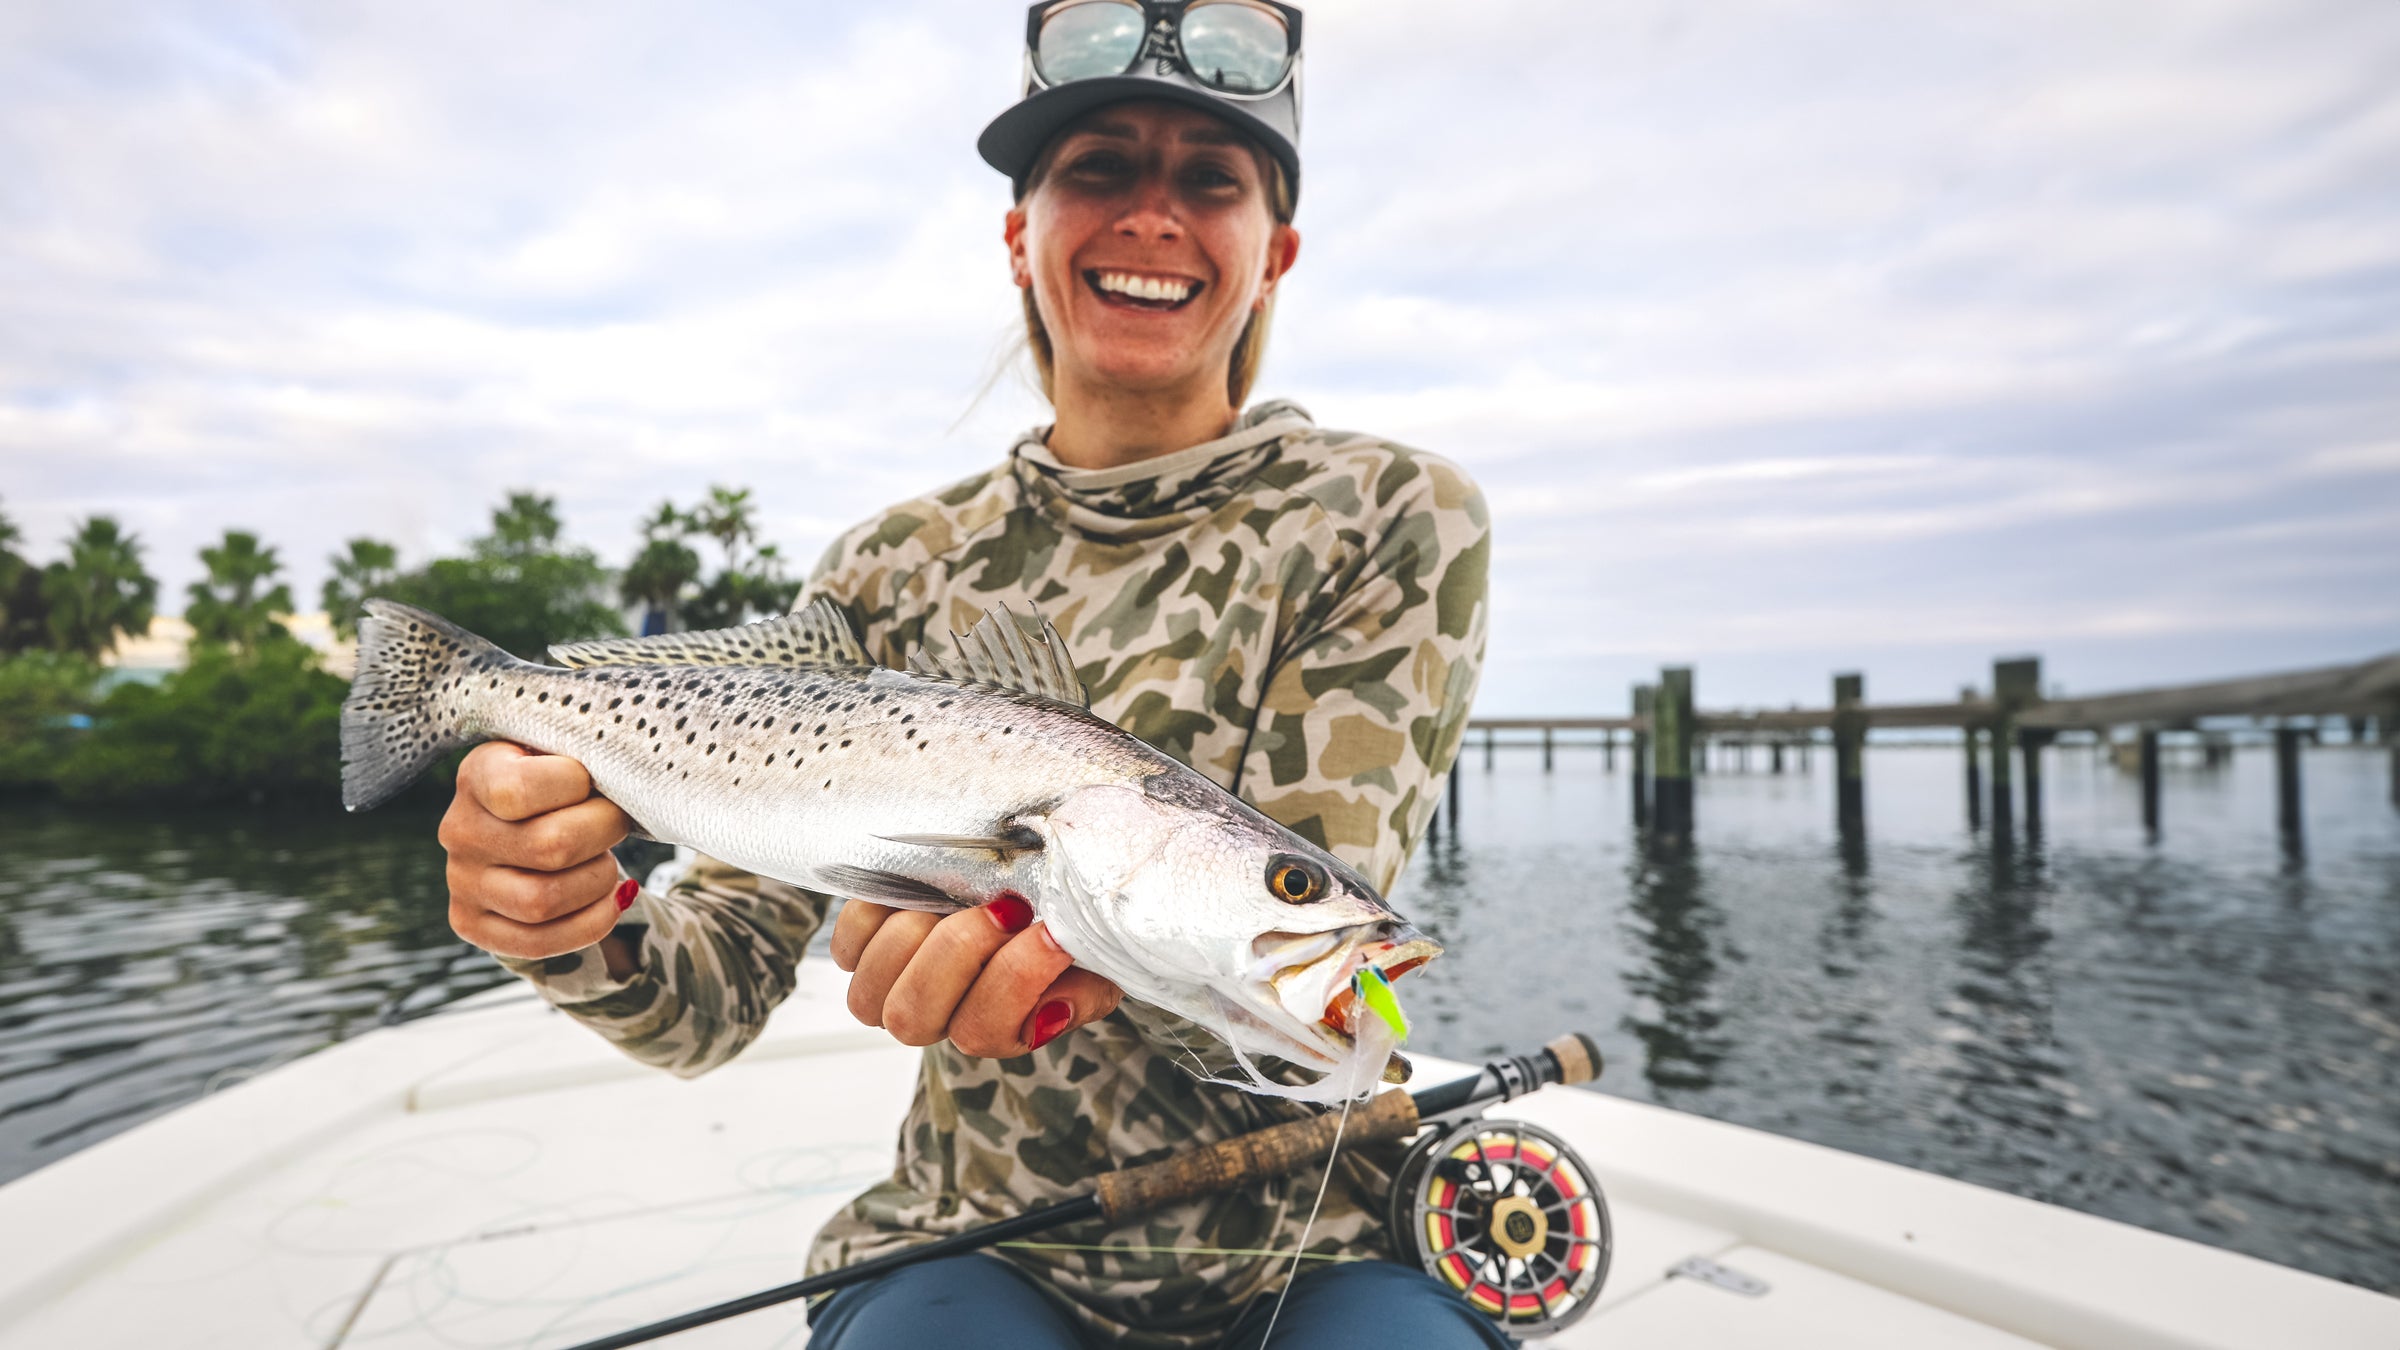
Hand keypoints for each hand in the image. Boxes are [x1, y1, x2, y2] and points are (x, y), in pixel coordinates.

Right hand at [440, 741, 635, 967]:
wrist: (531, 829)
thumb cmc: (562, 785)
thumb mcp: (565, 753)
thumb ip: (584, 753)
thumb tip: (627, 777)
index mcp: (478, 776)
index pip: (519, 790)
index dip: (575, 785)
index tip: (591, 782)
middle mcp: (460, 831)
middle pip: (549, 848)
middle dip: (604, 833)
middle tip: (617, 823)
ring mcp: (461, 882)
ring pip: (544, 900)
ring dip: (598, 880)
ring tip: (607, 860)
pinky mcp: (472, 925)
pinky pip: (538, 942)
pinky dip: (591, 923)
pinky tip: (611, 900)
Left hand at [831, 897, 1123, 1056]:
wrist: (1030, 887)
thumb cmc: (1063, 925)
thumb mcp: (1095, 960)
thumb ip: (1085, 990)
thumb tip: (1051, 1013)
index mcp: (995, 1028)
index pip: (983, 1032)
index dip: (1014, 982)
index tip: (1051, 932)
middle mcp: (936, 1017)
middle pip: (914, 1017)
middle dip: (957, 953)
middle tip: (1005, 906)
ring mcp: (893, 985)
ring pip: (870, 993)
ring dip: (911, 939)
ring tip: (957, 894)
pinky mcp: (863, 947)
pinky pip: (845, 948)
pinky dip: (871, 920)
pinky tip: (914, 894)